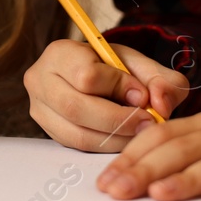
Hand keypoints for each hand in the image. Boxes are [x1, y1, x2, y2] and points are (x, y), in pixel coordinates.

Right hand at [25, 39, 189, 151]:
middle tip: (147, 123)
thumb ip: (161, 79)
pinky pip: (77, 147)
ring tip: (138, 133)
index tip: (142, 94)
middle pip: (76, 108)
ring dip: (115, 138)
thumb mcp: (141, 65)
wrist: (94, 77)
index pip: (86, 76)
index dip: (119, 88)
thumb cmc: (115, 69)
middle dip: (118, 120)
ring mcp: (39, 109)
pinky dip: (105, 146)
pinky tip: (123, 140)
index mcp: (60, 53)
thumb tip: (161, 105)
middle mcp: (40, 80)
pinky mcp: (47, 131)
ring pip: (76, 134)